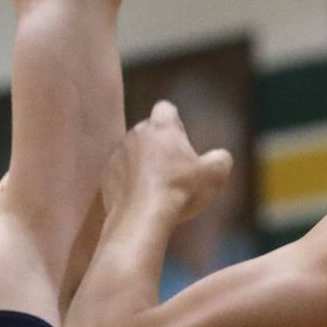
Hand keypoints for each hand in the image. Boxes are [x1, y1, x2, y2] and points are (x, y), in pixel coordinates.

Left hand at [101, 100, 232, 221]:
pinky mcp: (106, 175)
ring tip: (155, 186)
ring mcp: (117, 154)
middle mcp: (135, 134)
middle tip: (172, 168)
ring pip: (132, 151)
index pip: (166, 108)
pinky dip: (128, 180)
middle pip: (148, 131)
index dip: (175, 122)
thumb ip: (221, 159)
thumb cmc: (179, 191)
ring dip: (141, 162)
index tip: (181, 140)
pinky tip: (140, 198)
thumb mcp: (213, 176)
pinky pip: (119, 172)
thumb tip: (220, 157)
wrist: (142, 217)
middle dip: (158, 144)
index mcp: (161, 127)